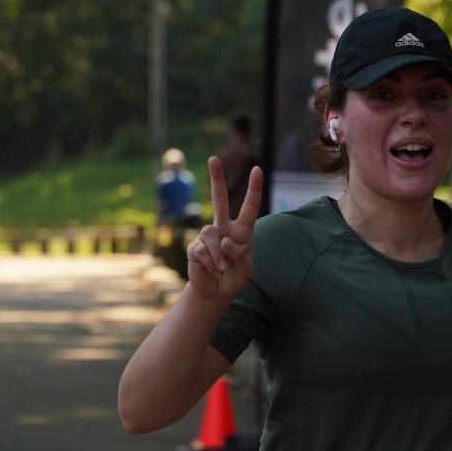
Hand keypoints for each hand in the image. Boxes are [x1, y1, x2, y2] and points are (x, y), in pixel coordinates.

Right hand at [185, 158, 262, 300]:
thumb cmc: (234, 277)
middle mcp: (224, 228)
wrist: (216, 292)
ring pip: (211, 233)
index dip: (254, 189)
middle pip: (219, 199)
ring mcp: (207, 236)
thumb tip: (224, 240)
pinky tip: (212, 269)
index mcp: (242, 230)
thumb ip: (239, 254)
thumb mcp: (246, 268)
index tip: (257, 169)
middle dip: (216, 179)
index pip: (250, 206)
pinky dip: (210, 262)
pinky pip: (202, 249)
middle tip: (213, 158)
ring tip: (222, 268)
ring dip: (218, 254)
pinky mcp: (194, 246)